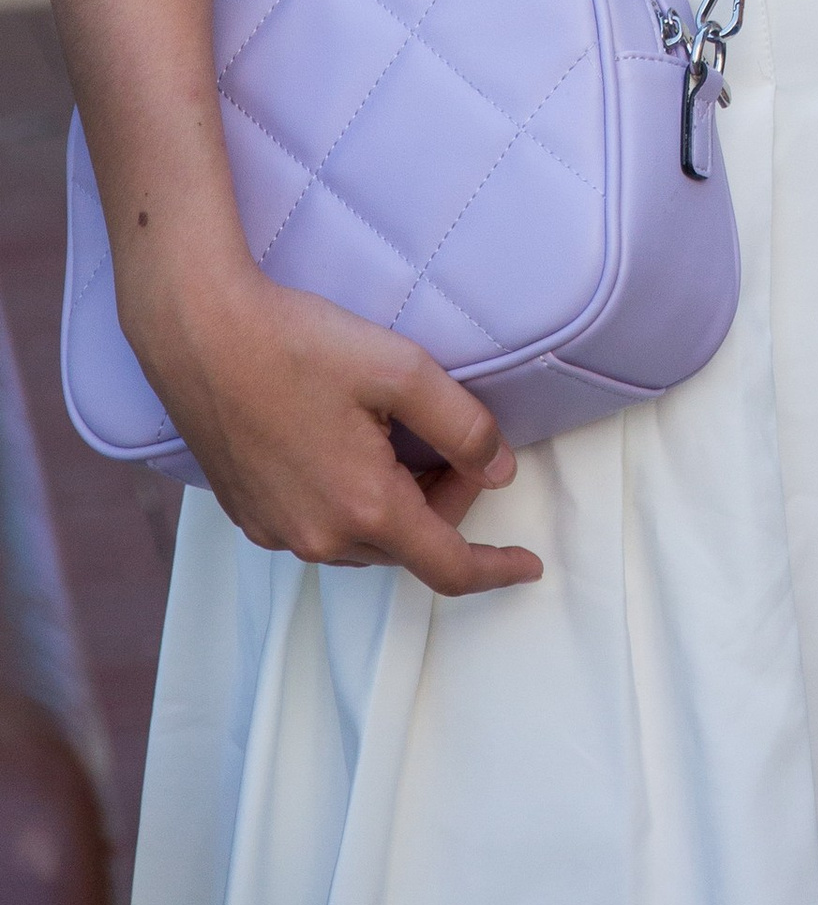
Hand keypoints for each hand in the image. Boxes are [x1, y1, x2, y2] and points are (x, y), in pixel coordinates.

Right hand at [127, 258, 543, 595]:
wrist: (200, 335)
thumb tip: (501, 471)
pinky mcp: (251, 517)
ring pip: (365, 539)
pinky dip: (355, 502)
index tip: (531, 566)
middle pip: (408, 544)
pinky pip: (322, 528)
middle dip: (445, 501)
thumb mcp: (401, 371)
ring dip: (399, 503)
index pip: (447, 565)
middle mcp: (318, 537)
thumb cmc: (299, 344)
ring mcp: (278, 532)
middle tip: (451, 437)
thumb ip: (463, 426)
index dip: (495, 569)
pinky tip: (349, 445)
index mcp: (364, 507)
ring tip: (399, 435)